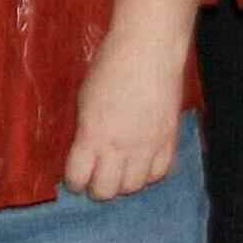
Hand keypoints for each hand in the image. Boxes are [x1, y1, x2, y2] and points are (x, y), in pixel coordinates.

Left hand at [64, 8, 192, 202]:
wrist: (148, 52)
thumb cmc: (108, 68)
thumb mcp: (84, 100)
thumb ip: (85, 130)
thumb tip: (83, 150)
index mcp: (93, 135)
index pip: (79, 176)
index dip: (74, 182)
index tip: (73, 180)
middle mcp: (121, 147)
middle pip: (108, 190)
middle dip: (98, 190)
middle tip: (94, 181)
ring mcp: (148, 146)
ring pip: (136, 186)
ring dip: (123, 184)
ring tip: (117, 174)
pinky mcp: (170, 140)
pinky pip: (161, 173)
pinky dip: (149, 175)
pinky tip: (142, 167)